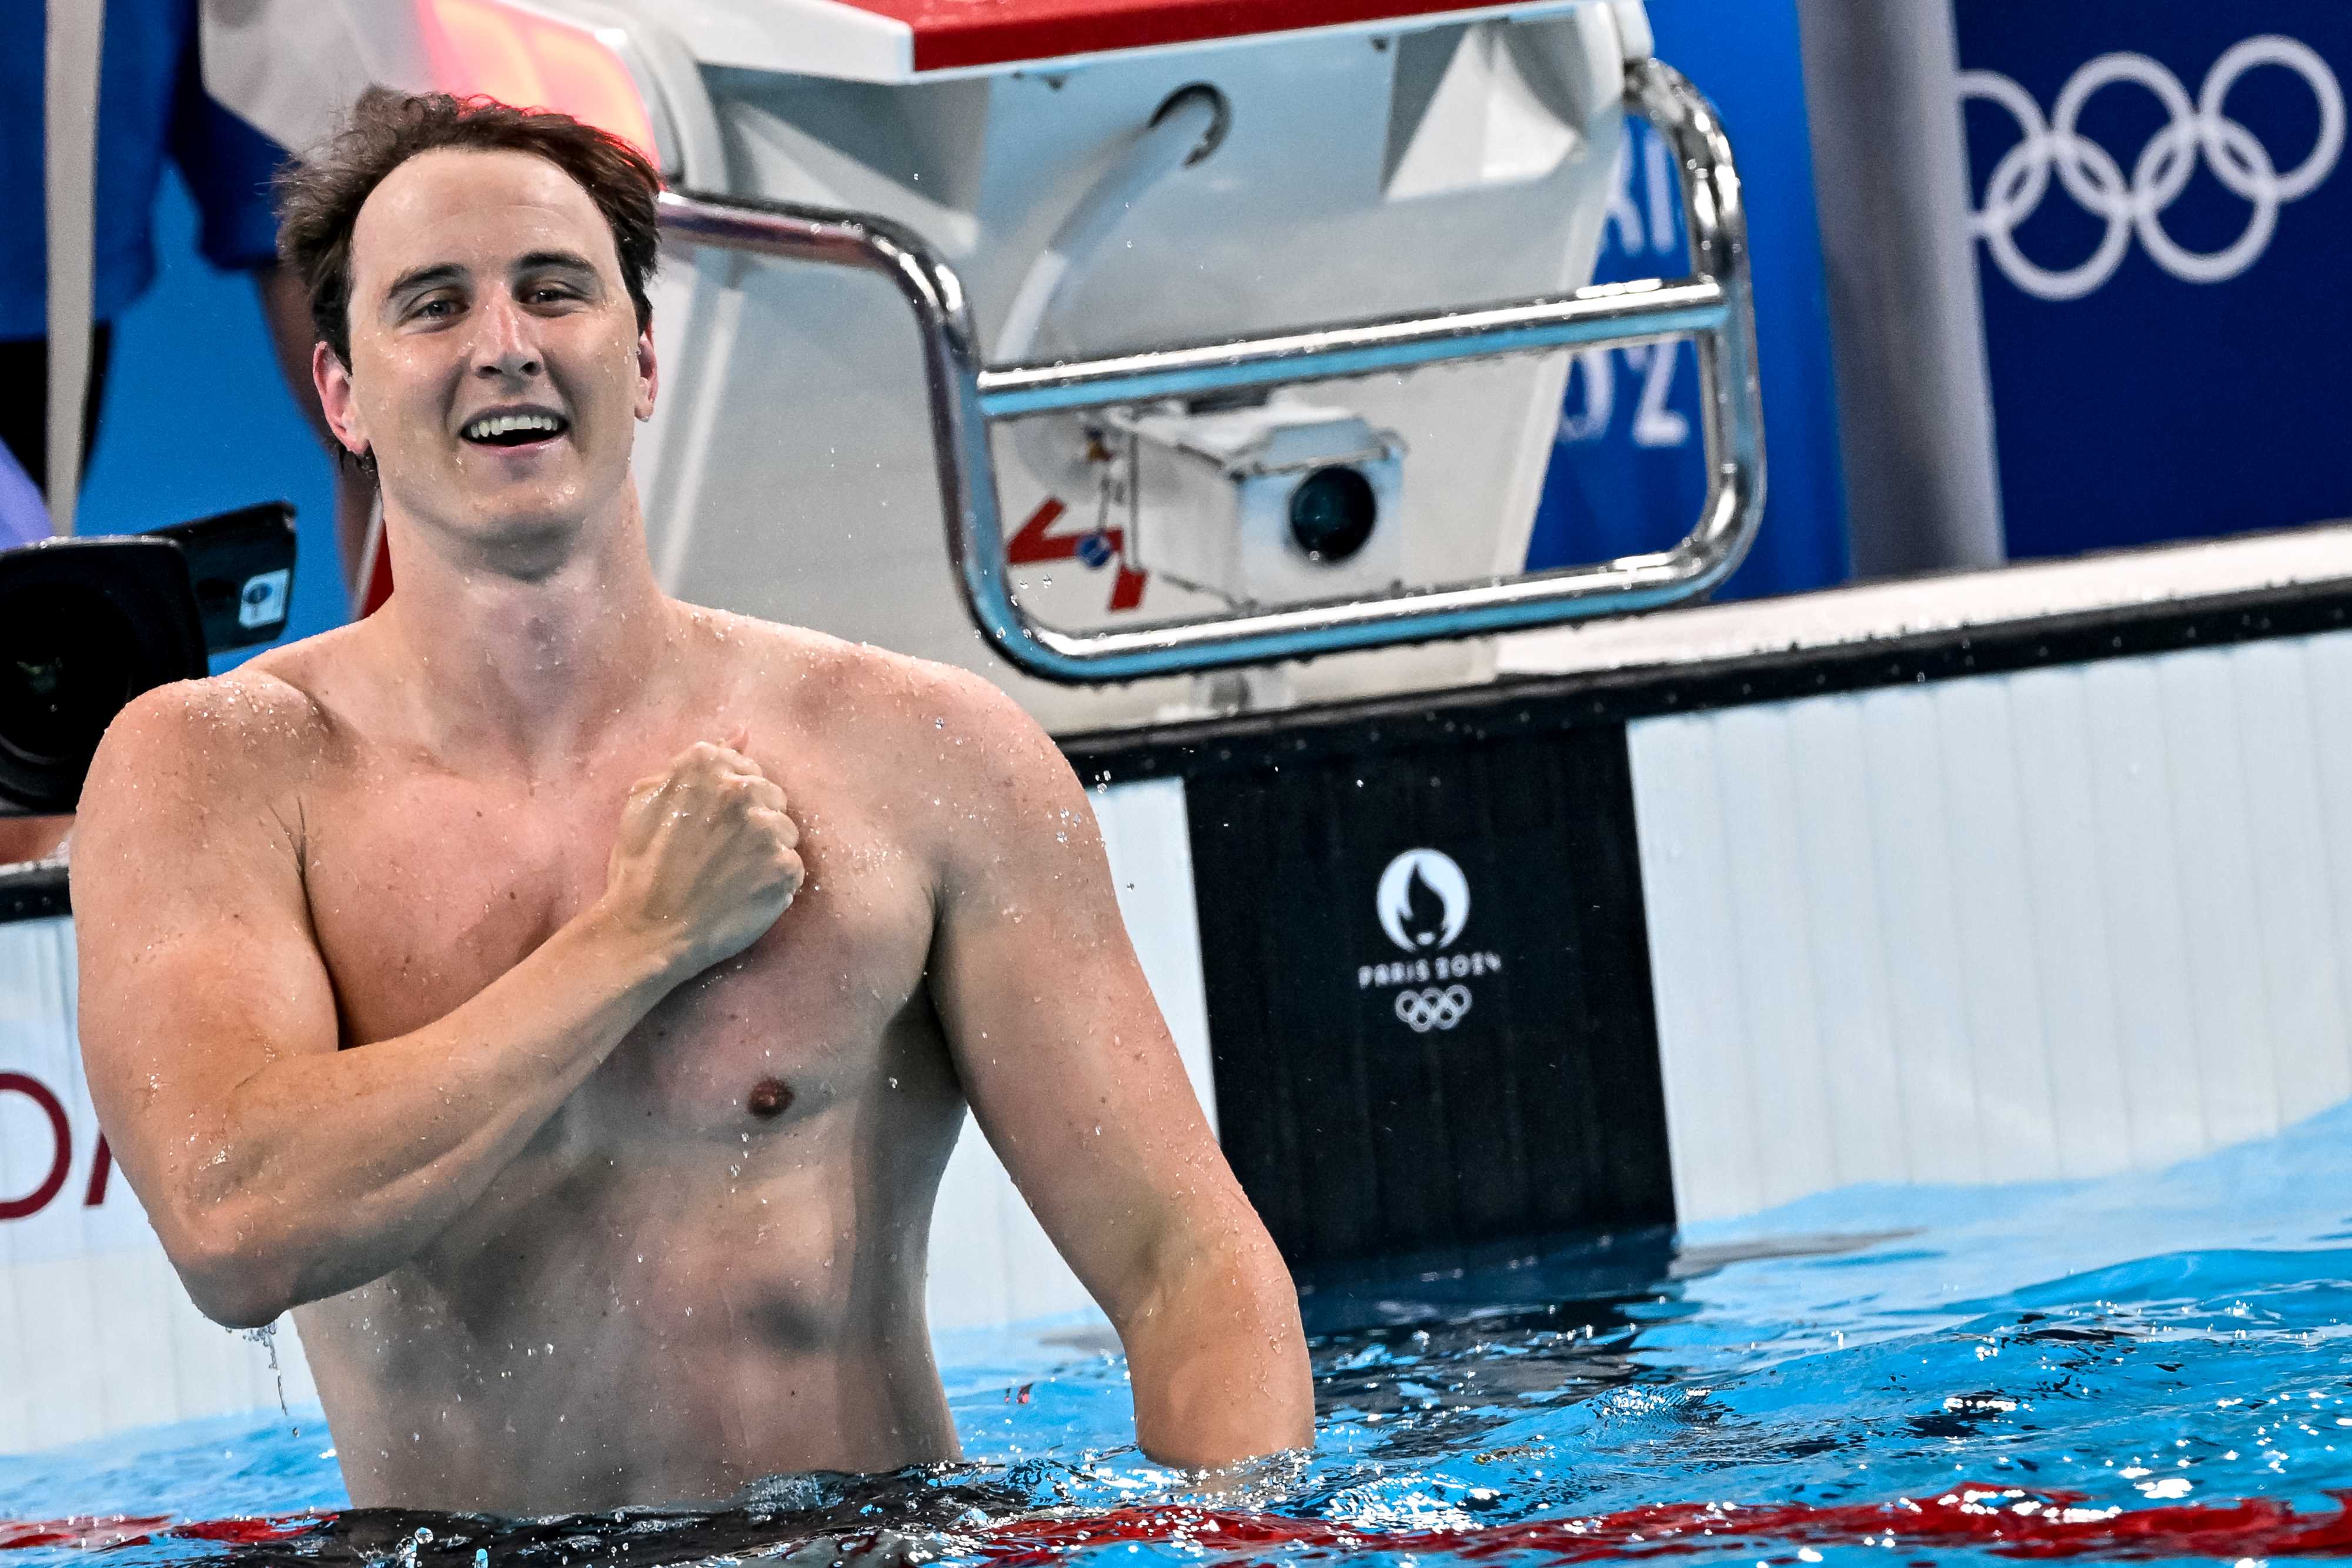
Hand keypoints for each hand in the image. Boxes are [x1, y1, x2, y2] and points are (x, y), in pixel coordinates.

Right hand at [600, 726, 802, 974]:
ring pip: (785, 831)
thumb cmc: (639, 867)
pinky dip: (774, 881)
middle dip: (753, 822)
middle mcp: (742, 790)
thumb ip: (698, 763)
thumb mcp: (648, 800)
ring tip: (731, 877)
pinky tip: (744, 894)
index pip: (746, 770)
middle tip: (720, 855)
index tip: (712, 827)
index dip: (731, 803)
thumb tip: (742, 732)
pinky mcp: (785, 867)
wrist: (646, 930)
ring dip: (766, 852)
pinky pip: (793, 866)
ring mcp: (767, 829)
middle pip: (771, 797)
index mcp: (706, 765)